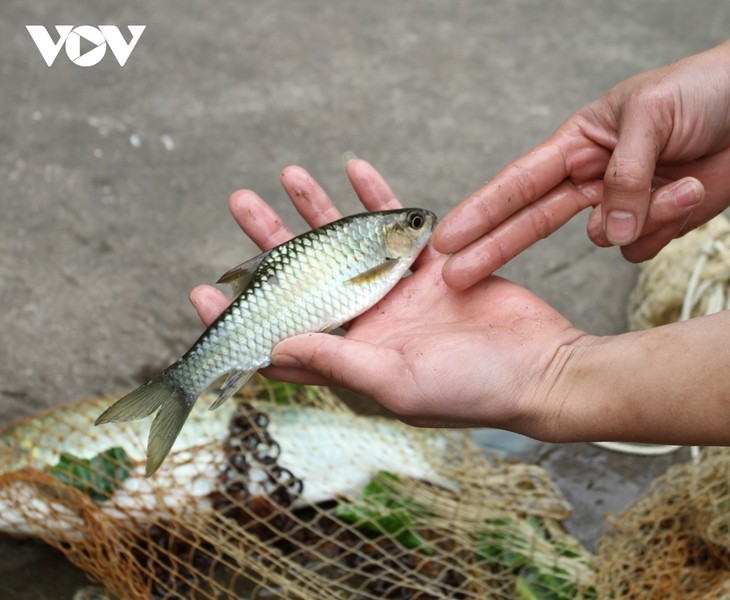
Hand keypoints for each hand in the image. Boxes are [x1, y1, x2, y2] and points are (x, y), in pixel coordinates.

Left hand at [189, 160, 585, 437]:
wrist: (540, 368)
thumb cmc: (471, 392)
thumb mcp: (396, 384)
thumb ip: (336, 361)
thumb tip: (275, 346)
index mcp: (350, 355)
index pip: (281, 334)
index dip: (240, 315)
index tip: (202, 291)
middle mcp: (366, 321)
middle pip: (305, 275)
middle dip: (270, 241)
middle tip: (240, 203)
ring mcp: (395, 289)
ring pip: (345, 241)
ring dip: (316, 208)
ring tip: (287, 174)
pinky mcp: (429, 265)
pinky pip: (395, 223)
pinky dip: (376, 195)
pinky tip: (353, 169)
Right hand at [434, 41, 729, 289]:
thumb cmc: (702, 91)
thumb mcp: (650, 116)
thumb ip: (622, 178)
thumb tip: (605, 233)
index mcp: (578, 143)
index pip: (518, 182)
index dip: (480, 211)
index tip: (447, 238)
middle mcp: (591, 178)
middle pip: (530, 222)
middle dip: (493, 248)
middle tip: (457, 277)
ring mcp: (621, 205)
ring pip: (603, 239)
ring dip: (643, 216)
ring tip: (683, 180)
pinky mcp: (653, 226)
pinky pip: (642, 248)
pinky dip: (668, 226)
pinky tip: (691, 191)